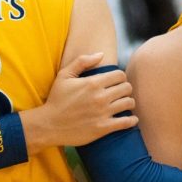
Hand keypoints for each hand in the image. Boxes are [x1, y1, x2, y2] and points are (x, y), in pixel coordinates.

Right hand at [22, 52, 136, 152]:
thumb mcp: (64, 76)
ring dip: (128, 103)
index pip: (120, 75)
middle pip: (127, 88)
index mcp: (92, 83)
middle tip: (119, 93)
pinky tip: (129, 119)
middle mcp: (100, 97)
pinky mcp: (104, 128)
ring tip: (122, 104)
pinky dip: (131, 120)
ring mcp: (103, 113)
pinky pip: (127, 122)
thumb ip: (82, 61)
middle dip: (125, 89)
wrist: (49, 124)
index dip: (119, 77)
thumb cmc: (56, 99)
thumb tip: (101, 54)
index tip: (115, 82)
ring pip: (129, 103)